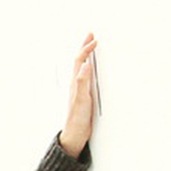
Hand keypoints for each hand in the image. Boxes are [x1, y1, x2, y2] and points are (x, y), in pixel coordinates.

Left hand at [59, 33, 96, 158]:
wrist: (75, 135)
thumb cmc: (76, 119)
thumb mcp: (81, 99)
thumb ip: (82, 82)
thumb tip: (85, 65)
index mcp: (75, 83)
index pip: (80, 61)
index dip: (86, 49)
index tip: (94, 40)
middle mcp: (76, 84)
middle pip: (79, 61)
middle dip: (84, 47)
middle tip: (90, 35)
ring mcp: (79, 90)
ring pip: (82, 68)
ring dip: (86, 56)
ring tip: (90, 47)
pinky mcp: (83, 97)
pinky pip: (86, 78)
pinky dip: (89, 69)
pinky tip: (92, 71)